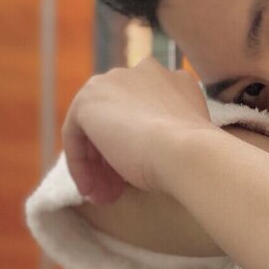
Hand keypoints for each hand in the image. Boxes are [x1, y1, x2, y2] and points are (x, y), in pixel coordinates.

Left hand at [62, 56, 218, 203]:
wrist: (185, 150)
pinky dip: (80, 164)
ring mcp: (113, 81)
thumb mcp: (182, 136)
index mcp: (172, 79)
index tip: (138, 176)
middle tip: (117, 191)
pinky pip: (76, 135)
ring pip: (96, 127)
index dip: (138, 146)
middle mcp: (141, 71)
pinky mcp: (87, 99)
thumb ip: (164, 130)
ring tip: (104, 197)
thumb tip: (144, 149)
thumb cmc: (192, 151)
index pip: (143, 112)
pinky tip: (90, 189)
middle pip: (117, 117)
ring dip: (97, 165)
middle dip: (114, 158)